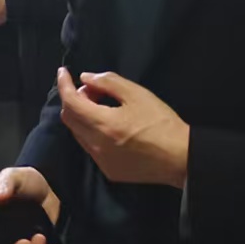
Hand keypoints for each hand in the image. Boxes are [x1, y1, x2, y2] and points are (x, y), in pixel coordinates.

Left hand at [57, 68, 189, 187]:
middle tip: (93, 89)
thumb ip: (108, 82)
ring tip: (103, 106)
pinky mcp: (109, 171)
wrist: (180, 158)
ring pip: (78, 134)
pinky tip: (111, 127)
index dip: (64, 84)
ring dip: (83, 116)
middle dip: (74, 99)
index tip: (63, 72)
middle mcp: (96, 145)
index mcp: (103, 124)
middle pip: (69, 119)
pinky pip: (90, 147)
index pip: (71, 102)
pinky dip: (92, 132)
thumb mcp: (138, 94)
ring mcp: (101, 161)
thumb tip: (85, 78)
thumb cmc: (161, 123)